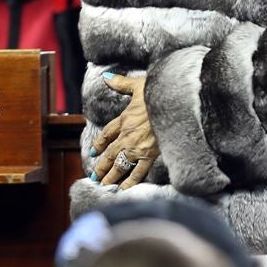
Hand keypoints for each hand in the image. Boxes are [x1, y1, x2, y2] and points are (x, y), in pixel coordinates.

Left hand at [91, 74, 159, 190]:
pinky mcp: (150, 155)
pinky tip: (123, 189)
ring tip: (103, 185)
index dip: (99, 143)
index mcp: (124, 119)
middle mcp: (127, 136)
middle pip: (110, 154)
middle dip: (101, 166)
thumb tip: (106, 76)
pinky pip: (138, 172)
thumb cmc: (156, 92)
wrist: (172, 104)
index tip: (93, 151)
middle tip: (95, 176)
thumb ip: (120, 83)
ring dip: (110, 176)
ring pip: (120, 165)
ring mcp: (137, 147)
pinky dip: (130, 182)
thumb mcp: (137, 85)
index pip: (107, 134)